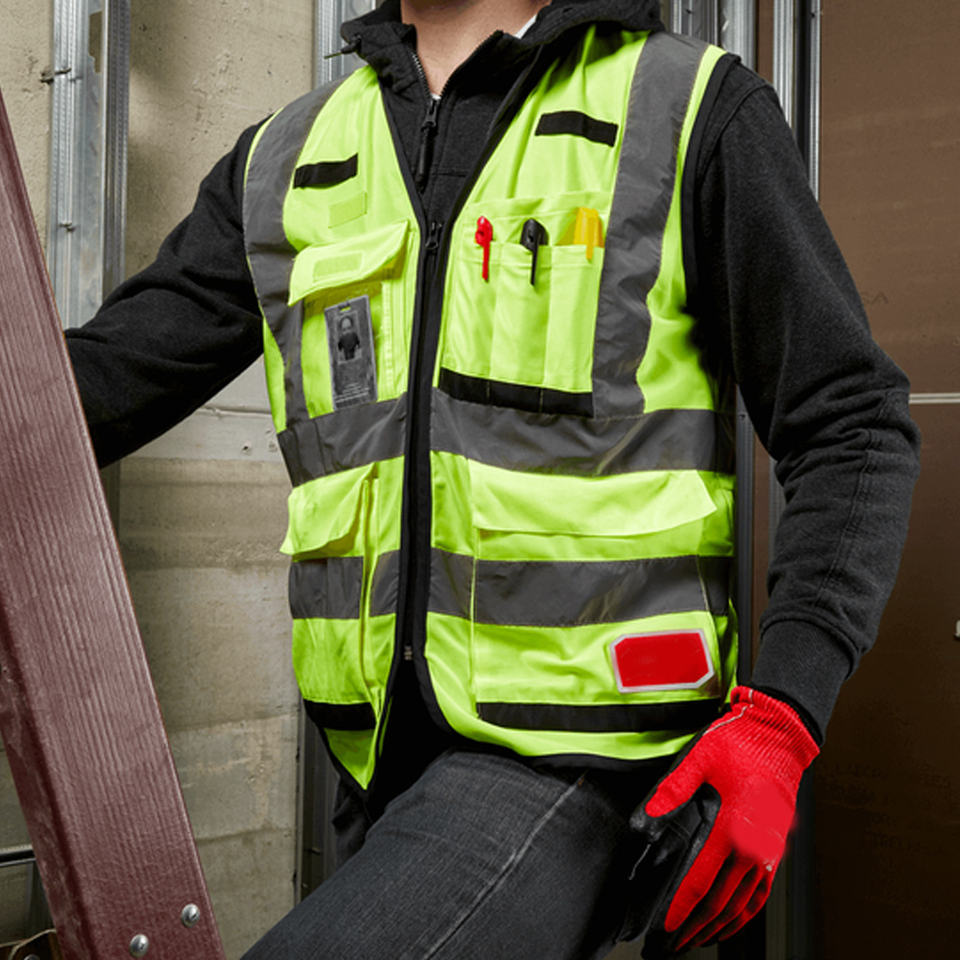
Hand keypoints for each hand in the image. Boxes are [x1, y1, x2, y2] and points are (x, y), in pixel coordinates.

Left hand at [631, 686, 818, 952]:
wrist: (779, 736)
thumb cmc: (739, 743)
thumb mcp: (698, 758)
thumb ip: (671, 789)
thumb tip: (644, 816)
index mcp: (731, 830)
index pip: (700, 885)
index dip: (680, 911)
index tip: (663, 929)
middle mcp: (752, 851)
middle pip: (719, 905)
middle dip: (693, 929)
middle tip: (669, 945)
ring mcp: (767, 855)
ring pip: (740, 907)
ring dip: (715, 928)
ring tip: (692, 942)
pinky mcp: (775, 852)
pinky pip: (759, 896)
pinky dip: (742, 917)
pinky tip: (726, 926)